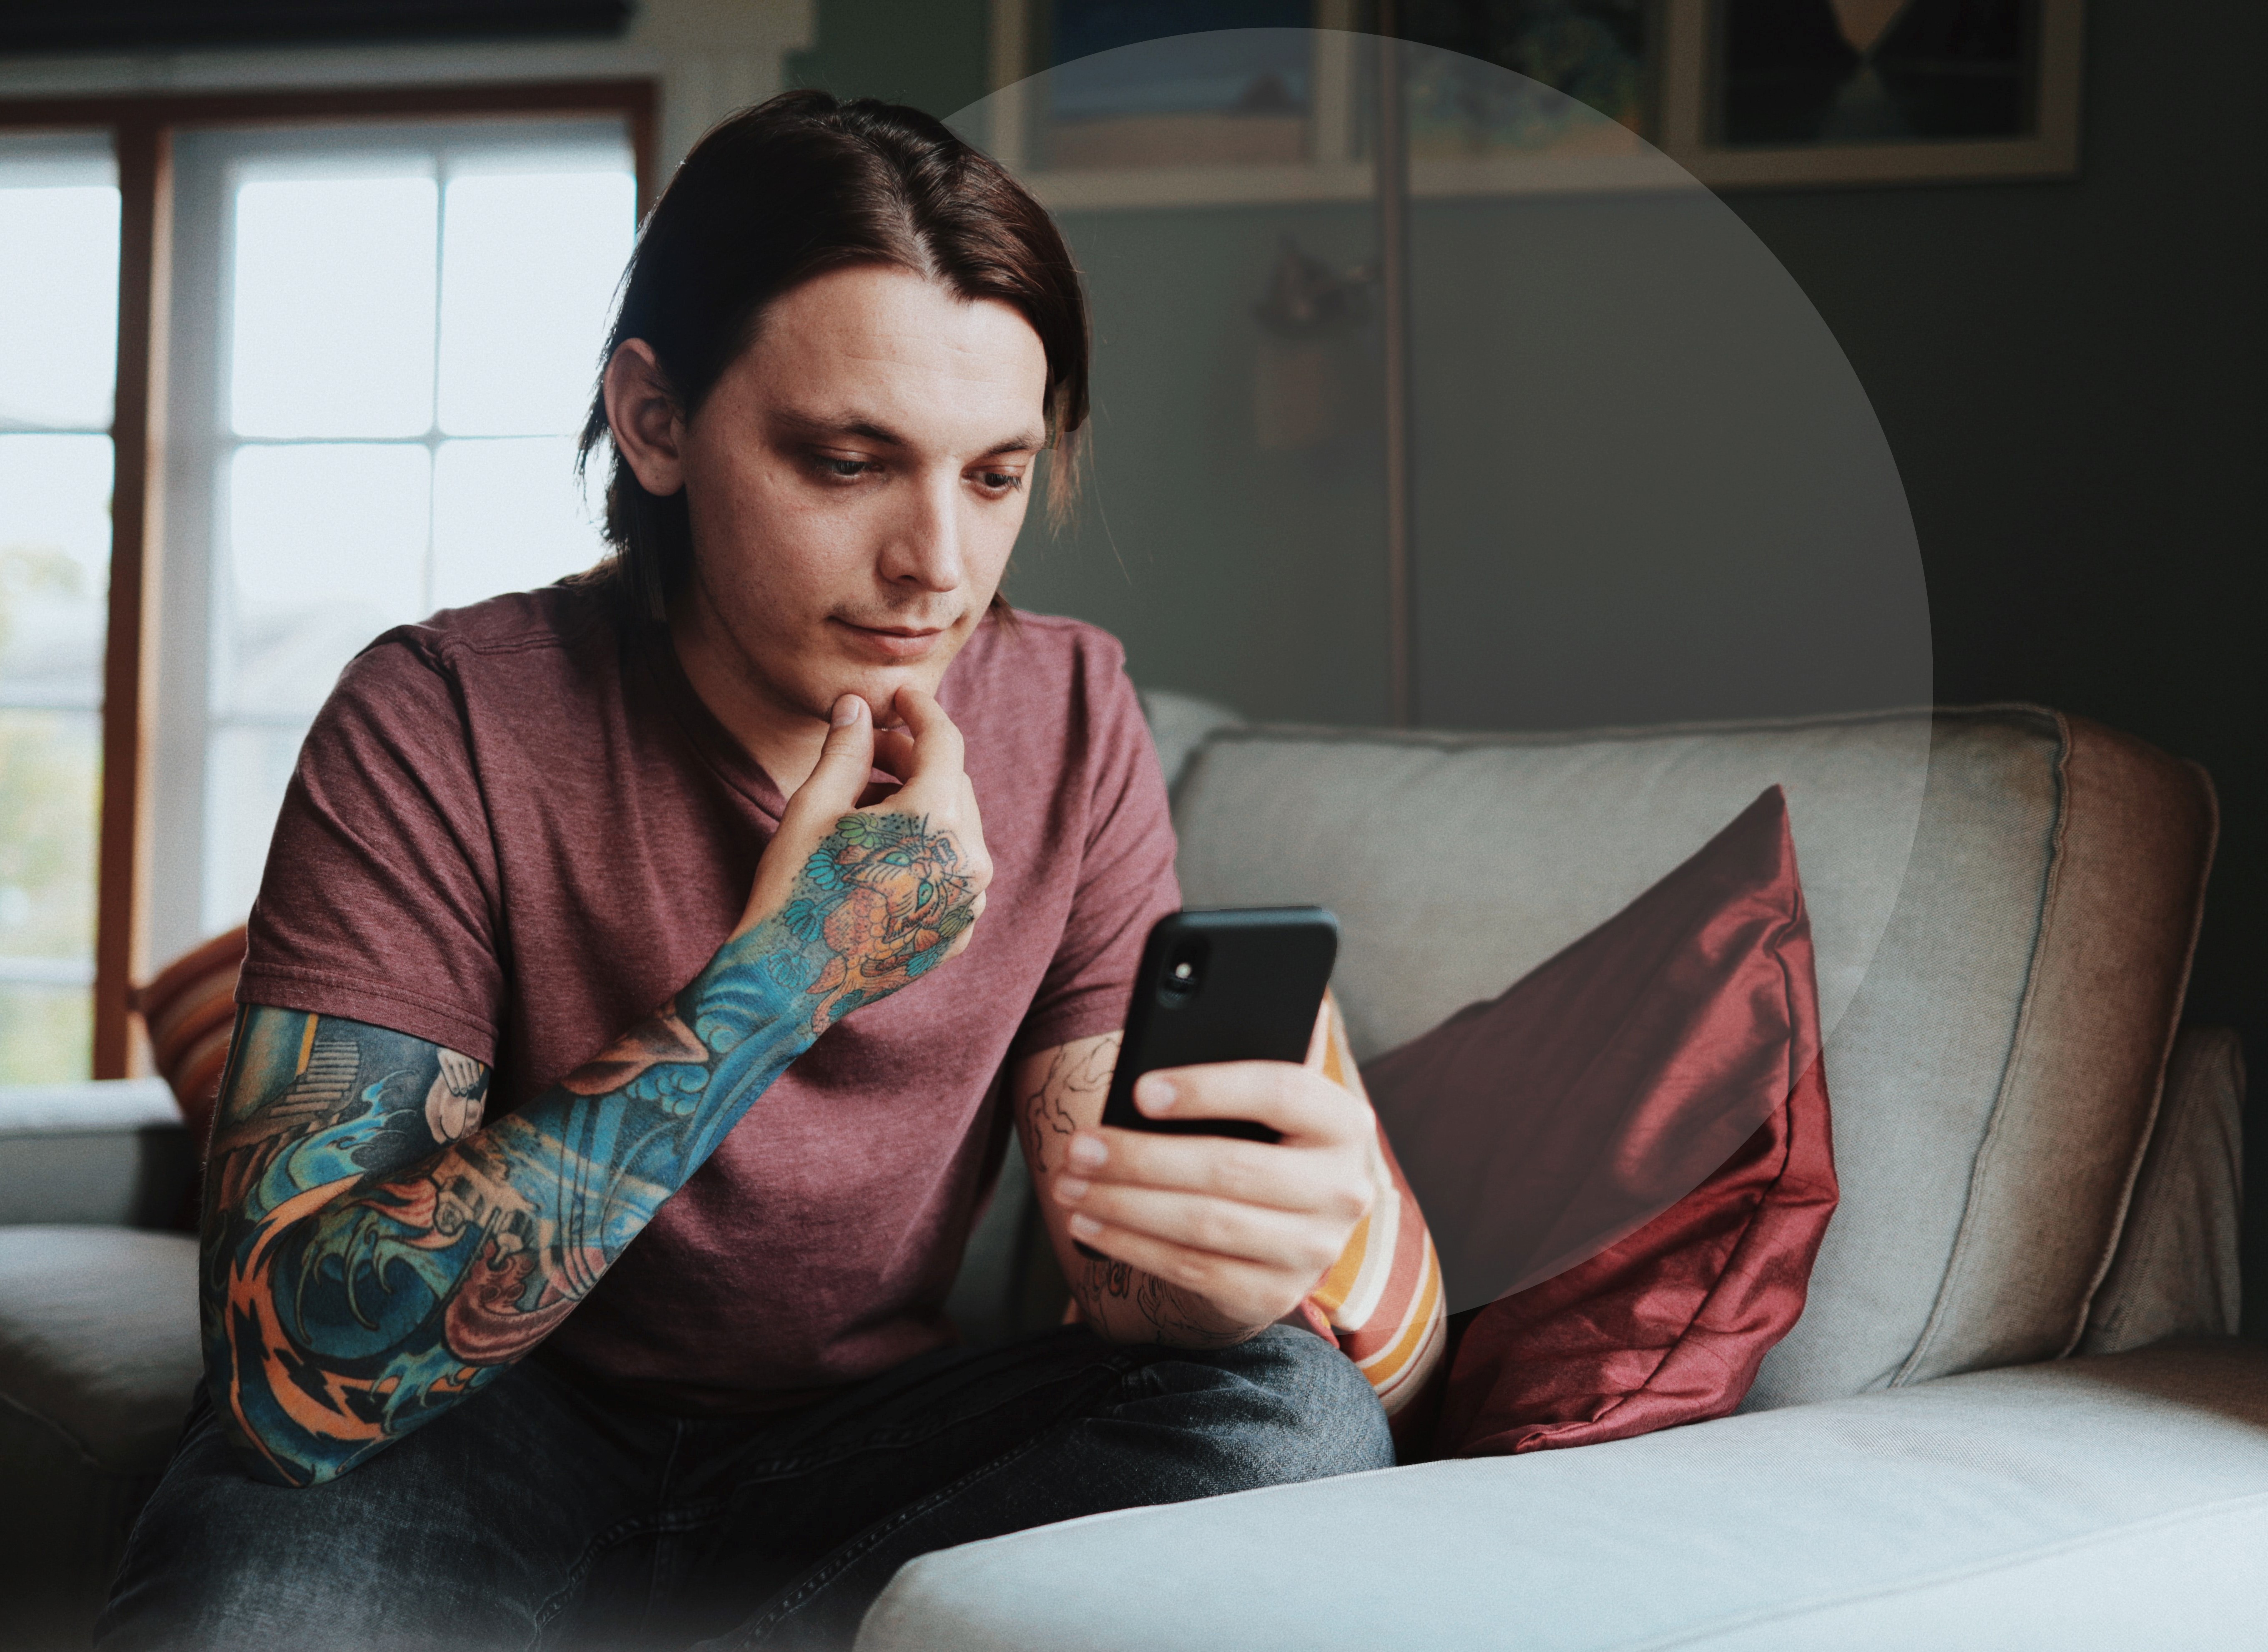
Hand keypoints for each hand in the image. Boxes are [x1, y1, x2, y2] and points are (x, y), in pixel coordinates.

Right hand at [738, 687, 991, 1022]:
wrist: (790, 981)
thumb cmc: (796, 888)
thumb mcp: (815, 806)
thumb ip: (847, 748)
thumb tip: (857, 705)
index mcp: (936, 823)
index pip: (944, 743)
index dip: (921, 710)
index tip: (901, 696)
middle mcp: (969, 863)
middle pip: (952, 785)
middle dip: (913, 760)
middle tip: (868, 752)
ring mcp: (970, 903)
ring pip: (956, 829)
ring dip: (919, 807)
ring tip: (865, 810)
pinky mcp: (959, 933)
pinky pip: (953, 874)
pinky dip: (926, 853)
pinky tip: (880, 856)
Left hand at [1055, 1042, 1377, 1335]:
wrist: (1285, 1231)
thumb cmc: (1262, 1140)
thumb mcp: (1267, 1101)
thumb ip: (1253, 1051)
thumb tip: (1221, 992)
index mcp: (1344, 1122)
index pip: (1281, 1091)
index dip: (1208, 1088)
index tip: (1139, 1089)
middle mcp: (1343, 1189)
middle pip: (1231, 1167)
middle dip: (1141, 1157)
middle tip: (1077, 1146)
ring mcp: (1314, 1249)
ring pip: (1205, 1223)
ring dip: (1123, 1204)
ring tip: (1069, 1182)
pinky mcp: (1275, 1294)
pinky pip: (1193, 1269)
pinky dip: (1132, 1245)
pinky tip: (1089, 1223)